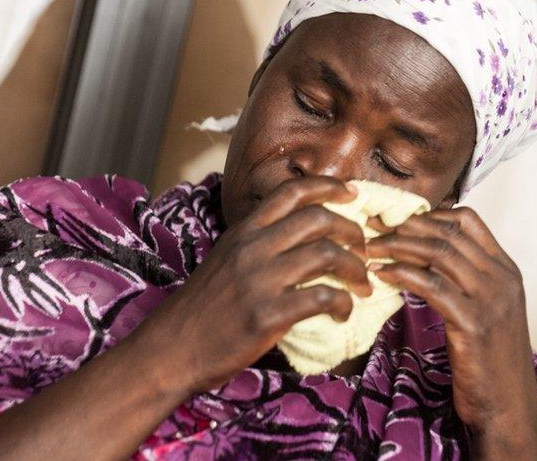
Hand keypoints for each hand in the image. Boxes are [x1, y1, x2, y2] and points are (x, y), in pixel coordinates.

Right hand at [144, 176, 371, 393]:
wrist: (171, 350)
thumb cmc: (201, 309)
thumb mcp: (224, 260)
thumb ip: (256, 244)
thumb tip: (298, 237)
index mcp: (243, 231)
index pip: (291, 192)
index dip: (328, 186)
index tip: (353, 193)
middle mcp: (252, 248)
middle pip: (318, 219)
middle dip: (353, 231)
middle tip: (365, 249)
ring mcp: (260, 280)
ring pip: (327, 254)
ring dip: (356, 269)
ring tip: (363, 284)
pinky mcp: (268, 314)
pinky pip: (322, 297)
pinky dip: (343, 304)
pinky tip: (343, 313)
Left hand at [366, 207, 536, 459]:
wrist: (508, 405)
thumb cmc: (490, 360)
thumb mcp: (485, 310)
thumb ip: (464, 280)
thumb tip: (423, 257)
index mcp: (506, 270)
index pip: (468, 220)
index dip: (428, 215)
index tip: (396, 220)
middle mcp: (502, 279)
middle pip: (448, 234)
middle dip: (404, 227)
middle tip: (372, 227)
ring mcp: (491, 299)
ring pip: (438, 254)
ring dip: (397, 246)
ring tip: (370, 248)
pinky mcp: (474, 323)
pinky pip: (432, 285)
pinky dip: (402, 274)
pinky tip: (381, 274)